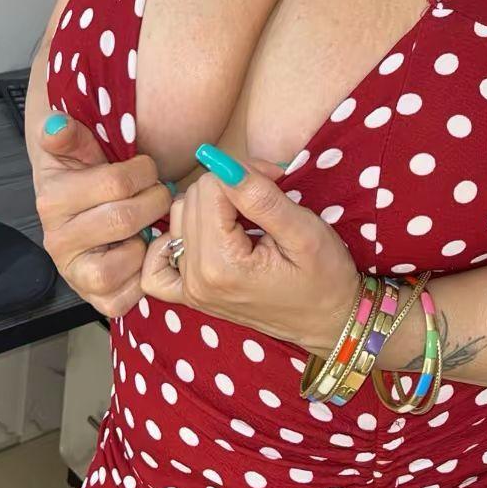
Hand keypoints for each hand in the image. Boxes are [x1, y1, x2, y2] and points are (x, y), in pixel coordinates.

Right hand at [33, 112, 172, 319]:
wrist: (83, 211)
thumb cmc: (87, 176)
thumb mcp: (76, 147)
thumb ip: (68, 134)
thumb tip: (57, 125)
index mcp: (52, 199)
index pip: (116, 182)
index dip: (144, 171)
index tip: (145, 168)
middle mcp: (57, 240)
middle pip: (126, 218)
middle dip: (154, 201)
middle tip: (157, 194)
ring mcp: (74, 273)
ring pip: (126, 259)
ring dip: (148, 238)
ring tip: (149, 223)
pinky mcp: (95, 298)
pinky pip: (127, 295)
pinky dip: (143, 274)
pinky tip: (144, 251)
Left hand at [139, 151, 360, 353]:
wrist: (329, 322)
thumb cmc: (325, 279)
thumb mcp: (305, 233)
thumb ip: (262, 198)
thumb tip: (224, 165)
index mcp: (222, 264)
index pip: (211, 186)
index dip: (246, 172)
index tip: (277, 180)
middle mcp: (196, 278)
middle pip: (194, 198)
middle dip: (230, 185)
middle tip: (269, 194)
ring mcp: (189, 289)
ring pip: (179, 216)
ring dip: (211, 205)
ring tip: (248, 216)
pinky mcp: (190, 294)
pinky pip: (157, 263)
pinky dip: (174, 241)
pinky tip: (202, 236)